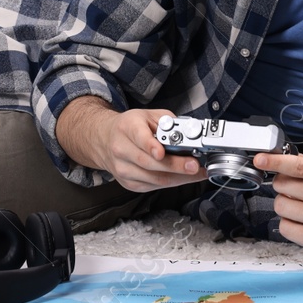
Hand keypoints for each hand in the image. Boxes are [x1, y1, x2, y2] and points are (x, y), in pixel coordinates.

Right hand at [56, 98, 205, 192]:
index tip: (161, 152)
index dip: (150, 146)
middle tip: (194, 165)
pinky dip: (172, 183)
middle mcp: (121, 149)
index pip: (138, 138)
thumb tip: (189, 136)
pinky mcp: (128, 183)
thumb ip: (168, 123)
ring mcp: (123, 169)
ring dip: (179, 178)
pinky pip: (154, 187)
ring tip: (196, 173)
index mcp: (127, 127)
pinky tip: (184, 178)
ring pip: (154, 178)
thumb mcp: (149, 115)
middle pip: (149, 163)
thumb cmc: (131, 127)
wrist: (106, 140)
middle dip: (176, 166)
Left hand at [256, 151, 302, 257]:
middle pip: (282, 185)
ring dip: (285, 205)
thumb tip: (284, 158)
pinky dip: (289, 224)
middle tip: (294, 190)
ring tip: (301, 207)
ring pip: (281, 206)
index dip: (275, 161)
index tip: (261, 160)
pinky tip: (301, 222)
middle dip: (282, 186)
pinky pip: (285, 227)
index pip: (297, 166)